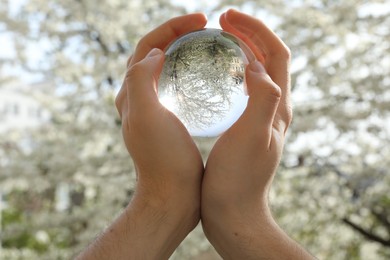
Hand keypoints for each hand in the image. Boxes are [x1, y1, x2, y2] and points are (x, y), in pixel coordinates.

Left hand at [77, 13, 206, 258]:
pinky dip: (188, 71)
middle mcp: (137, 98)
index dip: (171, 28)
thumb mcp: (146, 116)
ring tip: (204, 42)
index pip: (147, 46)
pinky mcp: (168, 119)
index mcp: (131, 92)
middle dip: (177, 33)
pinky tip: (205, 73)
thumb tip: (155, 54)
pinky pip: (176, 85)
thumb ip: (141, 80)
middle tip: (204, 25)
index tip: (200, 20)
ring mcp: (153, 108)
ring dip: (182, 49)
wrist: (172, 194)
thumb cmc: (163, 158)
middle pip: (154, 53)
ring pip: (165, 68)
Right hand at [201, 10, 311, 258]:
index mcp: (278, 106)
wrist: (233, 212)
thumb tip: (255, 64)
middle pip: (268, 59)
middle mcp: (274, 109)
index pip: (276, 53)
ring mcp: (260, 118)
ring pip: (256, 73)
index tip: (227, 18)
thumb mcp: (252, 136)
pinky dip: (232, 72)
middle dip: (248, 34)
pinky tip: (214, 76)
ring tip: (219, 41)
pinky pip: (244, 89)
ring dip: (242, 50)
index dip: (255, 29)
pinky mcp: (246, 128)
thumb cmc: (239, 178)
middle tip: (220, 22)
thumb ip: (262, 97)